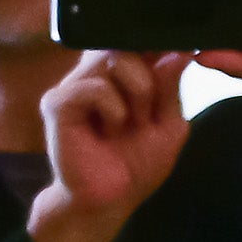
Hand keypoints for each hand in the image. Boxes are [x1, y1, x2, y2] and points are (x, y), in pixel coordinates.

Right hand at [28, 50, 195, 241]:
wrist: (108, 200)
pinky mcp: (57, 102)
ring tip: (129, 124)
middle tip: (148, 113)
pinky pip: (94, 87)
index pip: (138, 41)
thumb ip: (172, 89)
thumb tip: (181, 52)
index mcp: (120, 74)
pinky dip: (113, 109)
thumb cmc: (135, 163)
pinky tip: (110, 128)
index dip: (160, 43)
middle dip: (152, 77)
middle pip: (129, 43)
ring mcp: (73, 84)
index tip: (184, 51)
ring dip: (137, 93)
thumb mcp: (168, 126)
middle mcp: (93, 72)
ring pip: (115, 59)